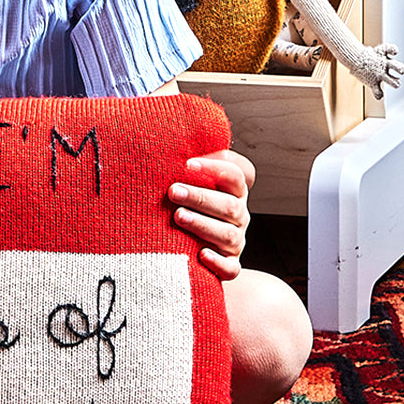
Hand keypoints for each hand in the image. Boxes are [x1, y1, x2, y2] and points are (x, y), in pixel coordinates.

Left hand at [168, 149, 253, 280]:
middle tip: (172, 191)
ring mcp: (235, 242)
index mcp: (232, 192)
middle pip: (230, 205)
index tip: (187, 163)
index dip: (214, 168)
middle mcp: (238, 215)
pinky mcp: (229, 266)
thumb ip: (184, 163)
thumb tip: (165, 135)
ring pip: (229, 235)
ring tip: (178, 216)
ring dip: (203, 225)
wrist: (189, 246)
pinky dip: (218, 262)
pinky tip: (200, 254)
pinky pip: (231, 268)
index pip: (235, 175)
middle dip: (200, 197)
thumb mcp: (187, 181)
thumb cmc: (184, 204)